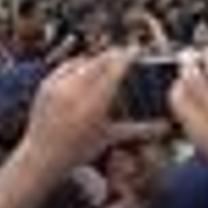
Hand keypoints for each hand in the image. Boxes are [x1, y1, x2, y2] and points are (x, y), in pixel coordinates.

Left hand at [20, 47, 133, 174]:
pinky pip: (67, 66)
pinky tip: (85, 71)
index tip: (137, 50)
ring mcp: (59, 86)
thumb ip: (140, 129)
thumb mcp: (110, 138)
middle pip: (101, 60)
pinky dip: (79, 65)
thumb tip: (165, 127)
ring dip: (97, 60)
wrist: (42, 157)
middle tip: (125, 54)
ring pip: (84, 61)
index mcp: (95, 103)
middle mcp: (76, 90)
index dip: (128, 55)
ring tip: (106, 65)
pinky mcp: (46, 85)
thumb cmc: (78, 151)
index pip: (116, 68)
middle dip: (115, 55)